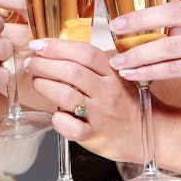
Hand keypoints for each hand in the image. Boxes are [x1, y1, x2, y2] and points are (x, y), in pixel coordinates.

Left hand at [23, 38, 141, 162]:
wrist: (150, 133)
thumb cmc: (127, 103)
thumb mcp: (117, 76)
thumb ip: (94, 64)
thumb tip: (59, 50)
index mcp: (113, 73)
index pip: (84, 53)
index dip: (58, 46)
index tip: (38, 44)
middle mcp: (107, 92)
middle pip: (72, 72)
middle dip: (44, 64)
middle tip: (30, 63)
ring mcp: (101, 115)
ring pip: (67, 96)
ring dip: (45, 86)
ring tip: (36, 81)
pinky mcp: (94, 136)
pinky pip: (71, 127)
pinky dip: (58, 119)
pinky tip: (56, 114)